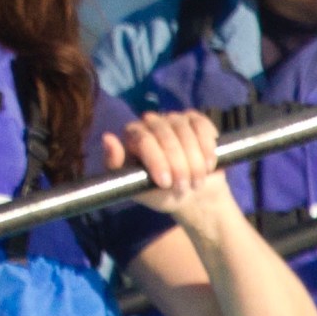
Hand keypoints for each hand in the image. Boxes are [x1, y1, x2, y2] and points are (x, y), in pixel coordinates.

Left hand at [101, 109, 241, 227]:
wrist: (191, 196)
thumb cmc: (158, 192)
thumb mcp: (134, 185)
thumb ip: (115, 164)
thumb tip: (107, 138)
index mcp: (132, 135)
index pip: (142, 139)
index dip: (156, 160)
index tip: (164, 183)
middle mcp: (151, 122)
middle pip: (164, 134)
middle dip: (177, 164)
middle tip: (183, 187)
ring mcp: (174, 119)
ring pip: (185, 131)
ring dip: (194, 161)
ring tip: (196, 183)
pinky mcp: (195, 121)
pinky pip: (202, 126)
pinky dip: (207, 147)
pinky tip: (209, 165)